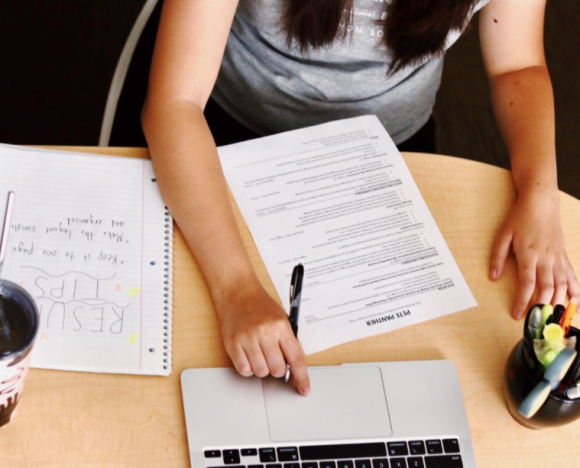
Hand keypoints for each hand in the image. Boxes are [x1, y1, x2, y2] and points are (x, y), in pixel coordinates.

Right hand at [215, 281, 310, 394]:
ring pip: (260, 372)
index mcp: (281, 326)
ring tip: (259, 353)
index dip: (301, 378)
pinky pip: (244, 369)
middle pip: (277, 369)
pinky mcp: (232, 344)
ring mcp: (247, 338)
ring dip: (262, 368)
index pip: (296, 359)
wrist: (237, 292)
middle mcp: (265, 332)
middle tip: (273, 358)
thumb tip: (293, 368)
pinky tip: (249, 356)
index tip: (304, 389)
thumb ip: (288, 342)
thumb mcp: (281, 318)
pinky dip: (248, 368)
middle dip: (278, 369)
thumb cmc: (260, 305)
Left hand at [489, 186, 579, 318]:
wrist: (541, 202)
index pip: (527, 283)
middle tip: (537, 322)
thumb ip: (498, 257)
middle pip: (547, 287)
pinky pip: (572, 276)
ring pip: (562, 285)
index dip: (522, 301)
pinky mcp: (564, 256)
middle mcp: (546, 258)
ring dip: (558, 303)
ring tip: (554, 319)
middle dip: (542, 306)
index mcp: (528, 254)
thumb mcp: (503, 235)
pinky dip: (575, 291)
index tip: (517, 315)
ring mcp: (557, 257)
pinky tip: (576, 304)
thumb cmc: (520, 218)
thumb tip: (493, 276)